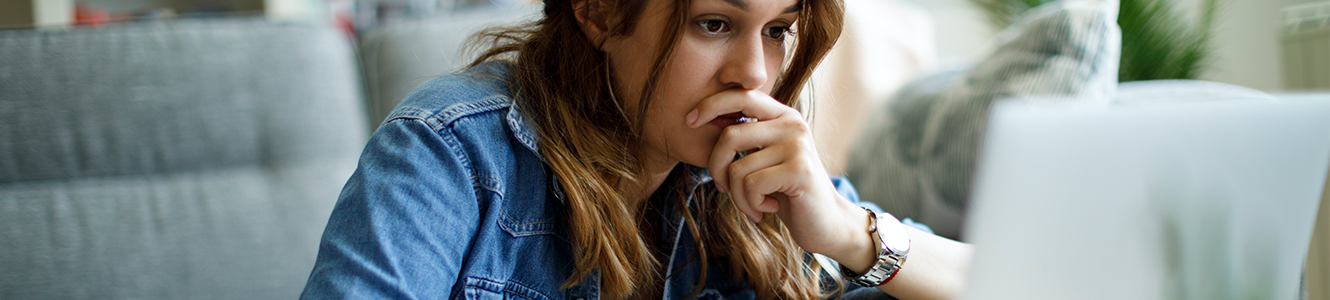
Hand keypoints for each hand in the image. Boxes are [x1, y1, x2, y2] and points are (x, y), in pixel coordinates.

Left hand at [685, 89, 869, 257]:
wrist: (825, 222)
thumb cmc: (786, 191)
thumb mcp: (764, 158)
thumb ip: (745, 138)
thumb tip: (702, 118)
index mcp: (782, 116)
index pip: (741, 96)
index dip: (711, 104)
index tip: (689, 121)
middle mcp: (792, 124)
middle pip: (729, 136)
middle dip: (716, 168)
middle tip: (724, 187)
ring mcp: (797, 146)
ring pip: (737, 169)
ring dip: (737, 196)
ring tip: (752, 205)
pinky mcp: (799, 170)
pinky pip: (751, 186)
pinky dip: (750, 205)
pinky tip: (767, 209)